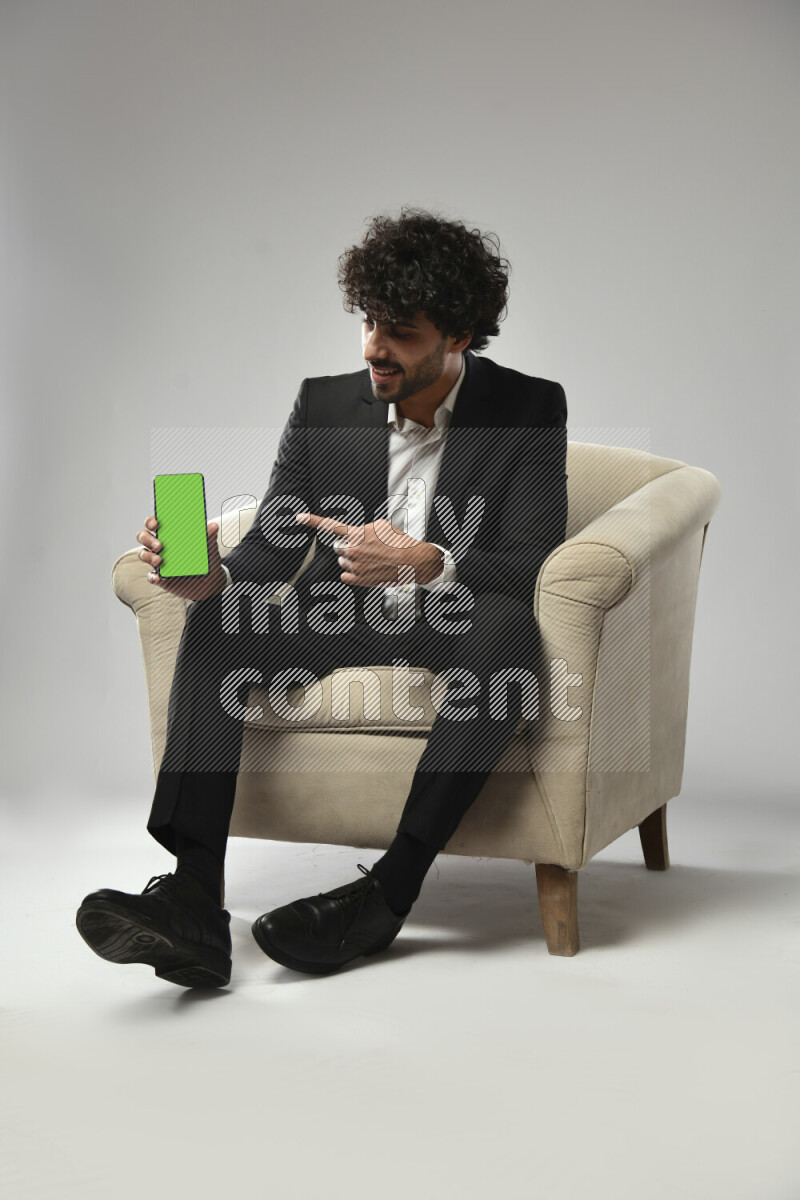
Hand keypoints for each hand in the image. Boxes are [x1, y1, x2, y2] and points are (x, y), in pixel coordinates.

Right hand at [137, 516, 227, 601]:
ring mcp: (157, 560)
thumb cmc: (206, 558)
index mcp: (169, 534)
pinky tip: (158, 577)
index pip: (153, 523)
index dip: (151, 521)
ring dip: (148, 556)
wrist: (210, 581)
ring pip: (143, 554)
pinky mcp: (159, 577)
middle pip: (143, 537)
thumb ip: (209, 536)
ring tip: (159, 561)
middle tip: (159, 545)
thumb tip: (213, 526)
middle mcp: (160, 545)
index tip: (156, 523)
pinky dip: (152, 576)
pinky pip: (151, 576)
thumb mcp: (209, 547)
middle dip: (147, 539)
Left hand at [296, 512, 443, 586]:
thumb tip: (357, 533)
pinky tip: (366, 569)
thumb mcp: (382, 525)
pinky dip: (353, 573)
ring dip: (352, 559)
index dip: (312, 521)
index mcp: (358, 534)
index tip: (299, 517)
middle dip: (347, 546)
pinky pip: (345, 575)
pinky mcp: (358, 579)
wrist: (413, 561)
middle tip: (363, 548)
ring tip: (370, 559)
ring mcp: (355, 565)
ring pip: (342, 561)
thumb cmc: (400, 543)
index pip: (330, 526)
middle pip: (338, 547)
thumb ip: (364, 528)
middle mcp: (353, 549)